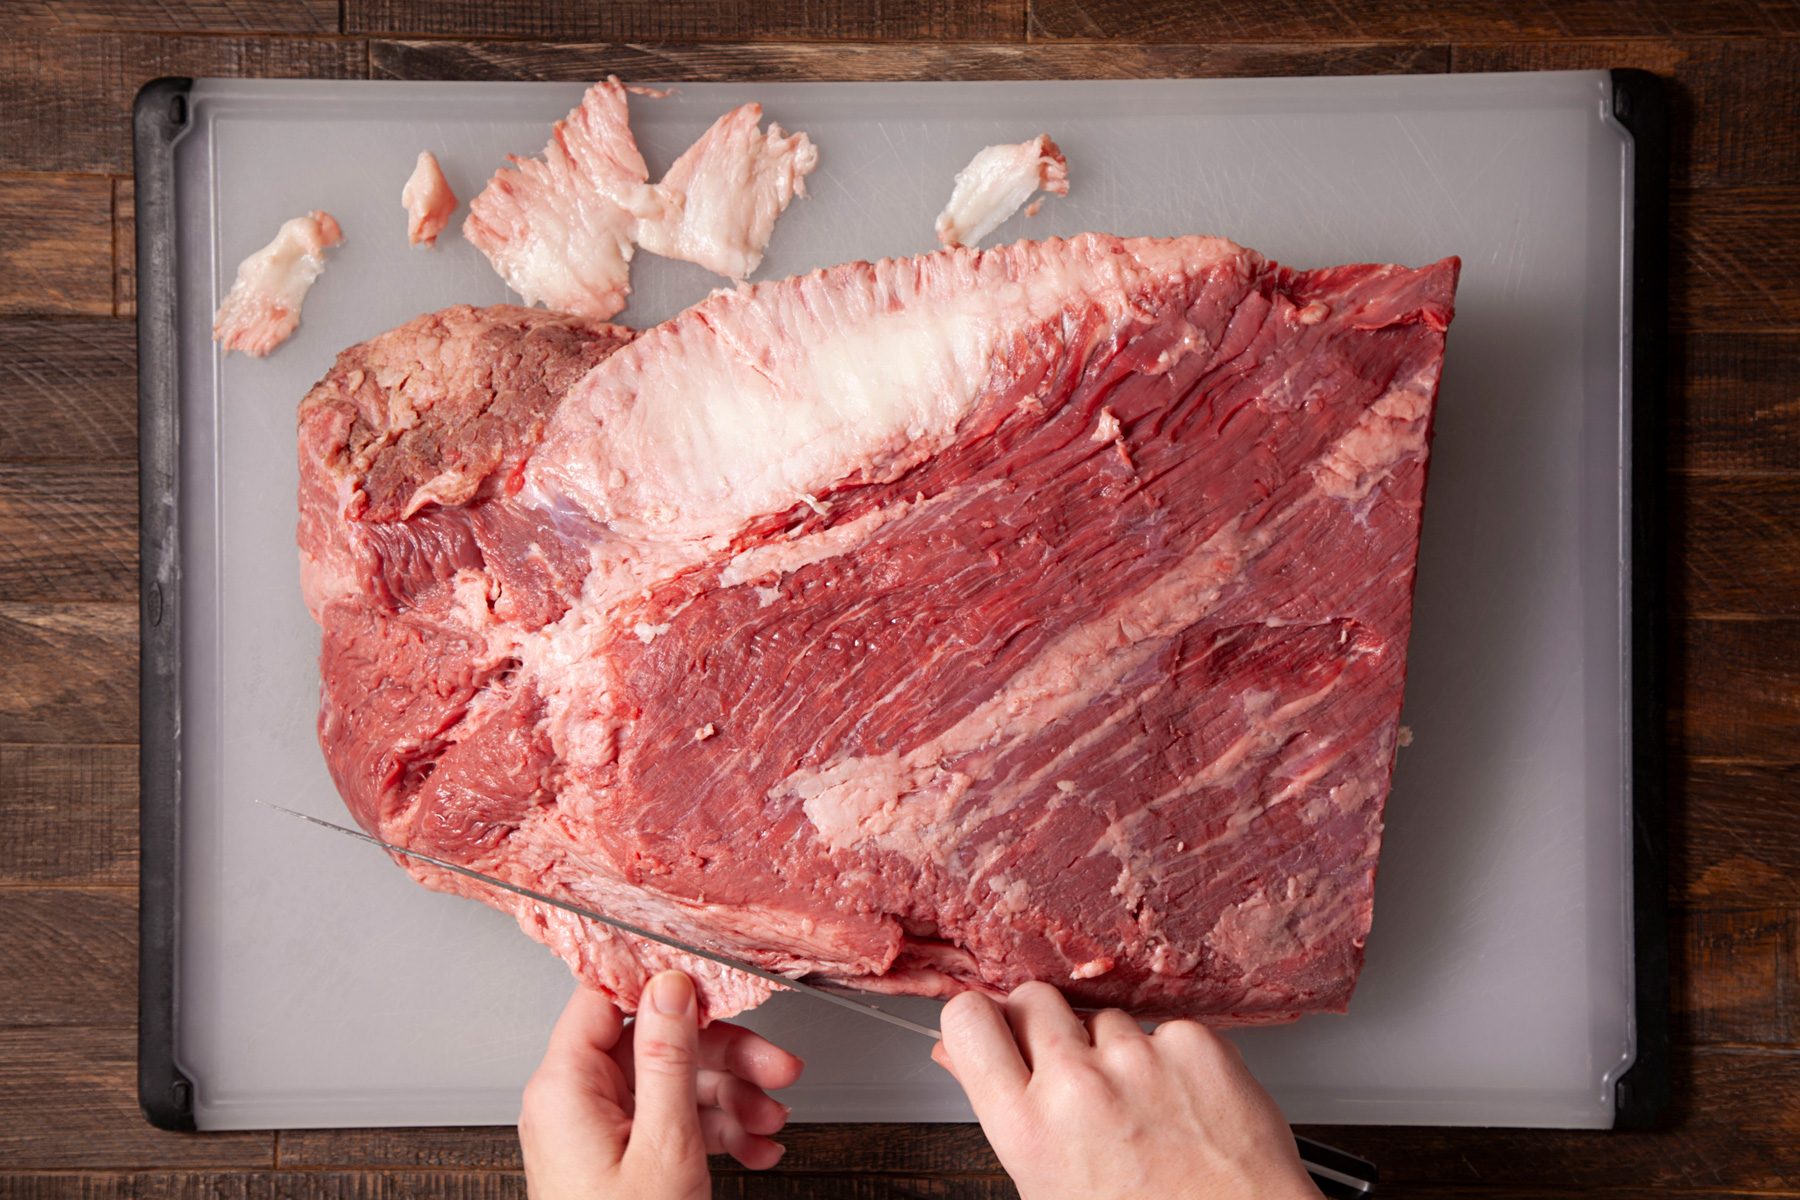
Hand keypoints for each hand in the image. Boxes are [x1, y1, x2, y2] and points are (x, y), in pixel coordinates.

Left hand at [520, 970, 804, 1199]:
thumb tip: (669, 985)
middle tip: (778, 1069)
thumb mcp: (663, 1143)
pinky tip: (753, 1148)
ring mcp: (596, 1130)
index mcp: (565, 1085)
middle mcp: (574, 1100)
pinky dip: (716, 1131)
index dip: (663, 985)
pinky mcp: (617, 1156)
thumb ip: (666, 1057)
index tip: (715, 985)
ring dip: (732, 1100)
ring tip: (772, 1123)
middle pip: (655, 1043)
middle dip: (726, 1058)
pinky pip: (670, 1122)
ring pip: (673, 1084)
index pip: (606, 995)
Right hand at [932, 982, 1318, 1199]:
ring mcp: (1139, 1058)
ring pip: (1103, 1017)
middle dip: (1044, 1025)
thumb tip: (957, 1058)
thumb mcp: (1047, 1188)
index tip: (992, 1029)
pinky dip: (1171, 1058)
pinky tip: (1182, 1104)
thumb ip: (1007, 1115)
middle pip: (1033, 998)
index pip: (968, 1019)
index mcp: (1028, 1128)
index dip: (979, 1019)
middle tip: (1068, 1068)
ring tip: (1141, 1108)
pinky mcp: (1195, 1044)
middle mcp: (1077, 1084)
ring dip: (1113, 1049)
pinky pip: (1164, 1029)